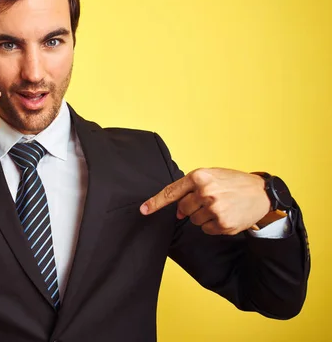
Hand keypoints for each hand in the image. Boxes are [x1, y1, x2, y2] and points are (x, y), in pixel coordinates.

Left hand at [139, 168, 270, 234]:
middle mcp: (206, 192)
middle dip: (190, 208)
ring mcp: (214, 209)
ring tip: (220, 206)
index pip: (171, 192)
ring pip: (194, 220)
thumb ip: (191, 188)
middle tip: (208, 200)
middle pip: (182, 209)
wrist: (261, 193)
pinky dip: (213, 225)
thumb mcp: (211, 175)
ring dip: (203, 216)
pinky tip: (225, 215)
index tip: (143, 210)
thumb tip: (177, 211)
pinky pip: (206, 229)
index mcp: (200, 177)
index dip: (155, 202)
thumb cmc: (233, 182)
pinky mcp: (223, 224)